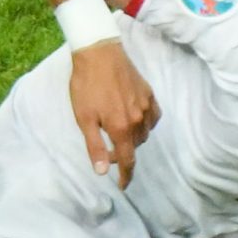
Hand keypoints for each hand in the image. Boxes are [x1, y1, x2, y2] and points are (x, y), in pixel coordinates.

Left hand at [68, 38, 159, 186]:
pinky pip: (153, 117)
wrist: (98, 52)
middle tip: (106, 149)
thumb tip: (102, 172)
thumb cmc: (86, 85)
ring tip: (118, 133)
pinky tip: (136, 120)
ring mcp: (146, 105)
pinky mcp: (149, 93)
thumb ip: (95, 147)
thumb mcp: (84, 119)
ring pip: (144, 133)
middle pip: (135, 147)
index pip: (128, 160)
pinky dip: (146, 124)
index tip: (123, 185)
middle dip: (122, 153)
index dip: (126, 176)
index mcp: (121, 128)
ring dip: (133, 139)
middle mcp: (138, 119)